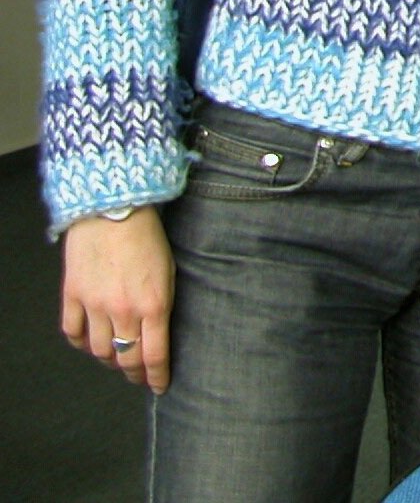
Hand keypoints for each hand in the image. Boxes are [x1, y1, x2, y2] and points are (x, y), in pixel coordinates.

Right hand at [61, 209, 174, 392]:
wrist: (114, 210)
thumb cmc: (149, 236)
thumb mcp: (170, 271)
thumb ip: (164, 304)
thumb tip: (161, 331)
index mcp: (154, 304)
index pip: (154, 356)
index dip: (157, 376)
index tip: (160, 386)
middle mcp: (123, 310)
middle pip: (126, 357)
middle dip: (134, 373)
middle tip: (139, 377)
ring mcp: (94, 305)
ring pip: (98, 350)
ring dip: (109, 358)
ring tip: (117, 358)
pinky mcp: (72, 296)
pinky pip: (73, 333)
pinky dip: (82, 342)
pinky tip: (90, 342)